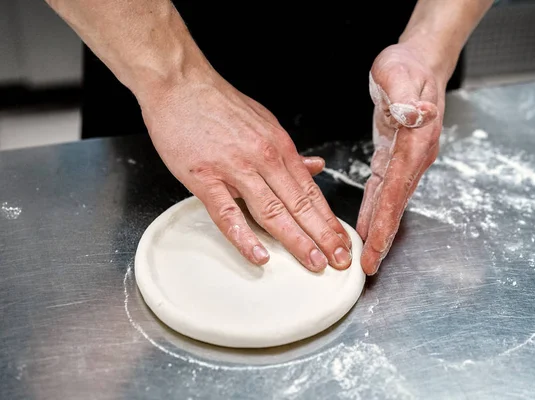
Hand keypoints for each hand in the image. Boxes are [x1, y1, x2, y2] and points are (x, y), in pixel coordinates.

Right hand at [138, 70, 351, 271]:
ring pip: (271, 211)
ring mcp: (234, 169)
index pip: (310, 192)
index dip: (328, 220)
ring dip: (296, 240)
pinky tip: (260, 255)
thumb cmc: (219, 104)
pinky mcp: (205, 177)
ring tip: (314, 263)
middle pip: (299, 205)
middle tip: (340, 261)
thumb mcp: (264, 123)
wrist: (179, 83)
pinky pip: (227, 212)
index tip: (342, 242)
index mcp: (278, 147)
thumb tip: (315, 168)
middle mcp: (263, 159)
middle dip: (323, 236)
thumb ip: (289, 152)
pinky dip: (243, 236)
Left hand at [357, 42, 445, 274]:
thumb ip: (406, 98)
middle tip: (368, 266)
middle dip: (382, 236)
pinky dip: (374, 209)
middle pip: (396, 204)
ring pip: (390, 201)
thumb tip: (415, 114)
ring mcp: (406, 159)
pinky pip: (383, 188)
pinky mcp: (395, 156)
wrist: (420, 63)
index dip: (385, 219)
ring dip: (379, 228)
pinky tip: (365, 224)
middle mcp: (414, 157)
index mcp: (415, 142)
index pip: (396, 188)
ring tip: (366, 255)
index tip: (374, 246)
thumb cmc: (408, 67)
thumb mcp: (400, 74)